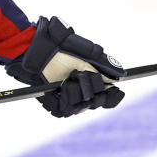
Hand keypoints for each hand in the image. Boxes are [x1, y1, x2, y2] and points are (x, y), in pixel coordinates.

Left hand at [6, 16, 125, 117]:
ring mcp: (67, 96)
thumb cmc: (58, 46)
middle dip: (90, 88)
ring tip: (65, 79)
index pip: (110, 97)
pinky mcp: (53, 101)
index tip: (111, 89)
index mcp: (92, 78)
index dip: (112, 96)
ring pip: (81, 108)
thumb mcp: (84, 51)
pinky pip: (63, 111)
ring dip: (75, 92)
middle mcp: (81, 90)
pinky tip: (58, 88)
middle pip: (97, 103)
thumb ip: (103, 63)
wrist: (34, 49)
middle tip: (78, 74)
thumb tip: (122, 76)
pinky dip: (62, 100)